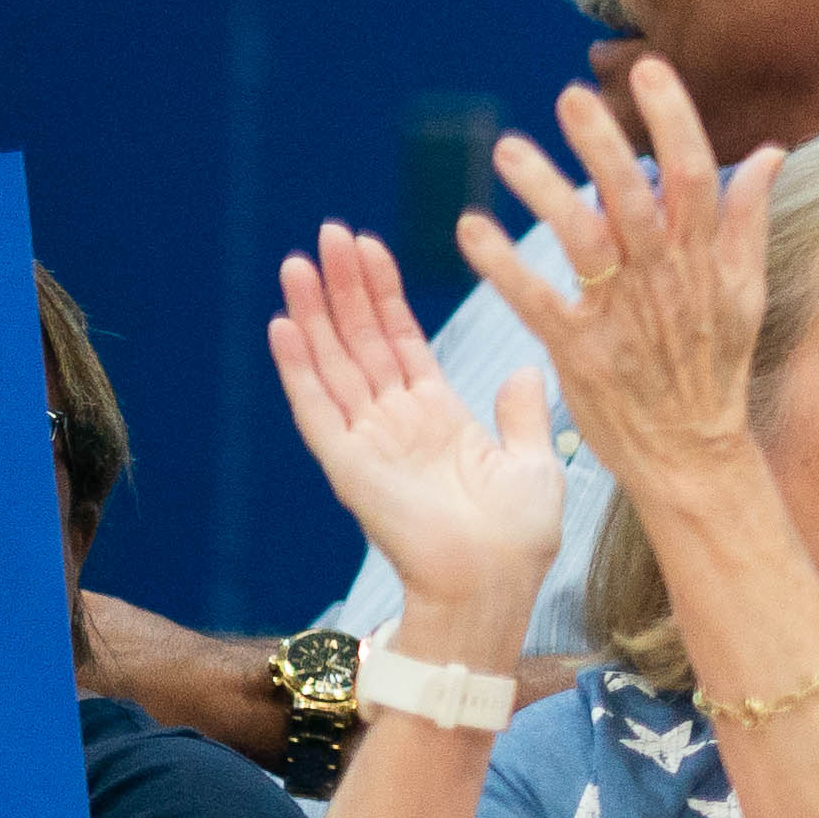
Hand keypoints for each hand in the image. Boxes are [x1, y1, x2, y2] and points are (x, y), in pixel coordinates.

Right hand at [264, 225, 565, 653]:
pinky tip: (284, 324)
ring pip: (332, 363)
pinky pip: (315, 407)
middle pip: (361, 340)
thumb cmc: (518, 538)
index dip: (385, 295)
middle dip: (345, 286)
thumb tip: (523, 370)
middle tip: (328, 232)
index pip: (402, 341)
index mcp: (438, 418)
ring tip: (298, 262)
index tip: (372, 247)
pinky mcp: (347, 464)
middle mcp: (396, 422)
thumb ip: (522, 415)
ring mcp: (368, 441)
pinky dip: (298, 366)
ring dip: (314, 312)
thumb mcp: (533, 464)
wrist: (495, 584)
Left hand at [465, 62, 781, 506]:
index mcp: (706, 260)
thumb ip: (748, 219)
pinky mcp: (581, 352)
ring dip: (545, 194)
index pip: (695, 176)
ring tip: (507, 151)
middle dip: (605, 146)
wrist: (693, 454)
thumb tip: (771, 152)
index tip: (652, 70)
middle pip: (636, 200)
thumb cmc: (714, 368)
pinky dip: (503, 265)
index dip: (674, 121)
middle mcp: (666, 281)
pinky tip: (469, 229)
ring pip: (584, 242)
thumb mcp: (746, 291)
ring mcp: (623, 316)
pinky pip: (537, 301)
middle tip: (570, 96)